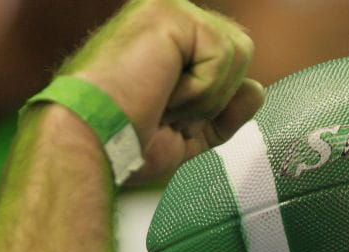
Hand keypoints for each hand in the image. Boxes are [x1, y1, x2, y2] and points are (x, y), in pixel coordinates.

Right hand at [60, 0, 263, 181]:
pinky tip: (162, 91)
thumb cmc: (123, 141)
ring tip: (161, 100)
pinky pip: (224, 56)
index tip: (167, 120)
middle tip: (166, 112)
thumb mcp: (189, 134)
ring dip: (205, 96)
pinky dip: (200, 89)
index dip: (212, 104)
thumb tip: (256, 89)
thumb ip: (225, 111)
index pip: (226, 62)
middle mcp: (168, 18)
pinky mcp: (171, 13)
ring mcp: (168, 10)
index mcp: (167, 42)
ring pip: (238, 54)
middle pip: (239, 54)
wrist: (93, 141)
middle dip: (212, 99)